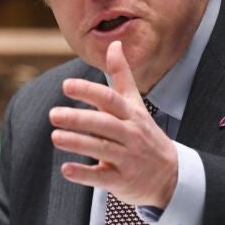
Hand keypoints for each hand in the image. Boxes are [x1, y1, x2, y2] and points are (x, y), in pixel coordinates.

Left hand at [49, 40, 178, 207]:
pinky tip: (65, 169)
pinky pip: (102, 177)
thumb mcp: (136, 105)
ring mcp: (128, 159)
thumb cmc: (145, 135)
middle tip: (54, 114)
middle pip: (104, 124)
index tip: (67, 85)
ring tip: (55, 137)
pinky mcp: (122, 181)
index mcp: (131, 115)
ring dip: (78, 143)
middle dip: (79, 119)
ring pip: (102, 149)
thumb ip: (122, 75)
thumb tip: (114, 43)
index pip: (110, 99)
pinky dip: (84, 174)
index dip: (89, 91)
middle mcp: (131, 135)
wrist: (171, 176)